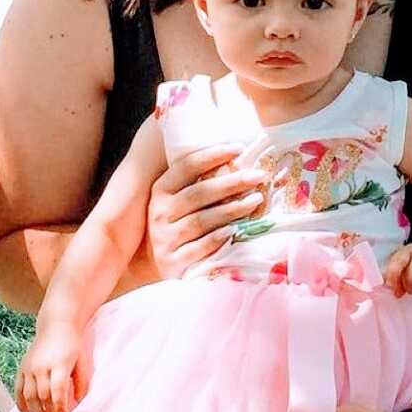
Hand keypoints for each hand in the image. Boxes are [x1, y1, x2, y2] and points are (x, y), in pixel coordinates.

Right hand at [14, 321, 88, 411]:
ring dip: (36, 411)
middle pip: (42, 395)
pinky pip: (18, 389)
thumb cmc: (72, 344)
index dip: (59, 406)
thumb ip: (82, 382)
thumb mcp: (83, 360)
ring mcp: (30, 366)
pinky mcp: (22, 367)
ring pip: (29, 395)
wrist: (57, 325)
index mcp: (60, 363)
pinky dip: (20, 403)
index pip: (57, 390)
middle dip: (49, 411)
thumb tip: (78, 402)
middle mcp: (42, 365)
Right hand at [145, 144, 269, 279]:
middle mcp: (159, 212)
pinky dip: (217, 238)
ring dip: (231, 209)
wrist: (153, 263)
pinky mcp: (172, 262)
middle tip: (258, 176)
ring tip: (256, 200)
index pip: (186, 166)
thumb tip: (235, 156)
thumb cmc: (175, 224)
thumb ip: (198, 181)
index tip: (239, 148)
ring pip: (201, 220)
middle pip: (199, 193)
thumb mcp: (177, 200)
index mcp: (161, 190)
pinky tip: (235, 230)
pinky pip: (199, 247)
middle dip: (231, 182)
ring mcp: (164, 238)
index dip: (212, 155)